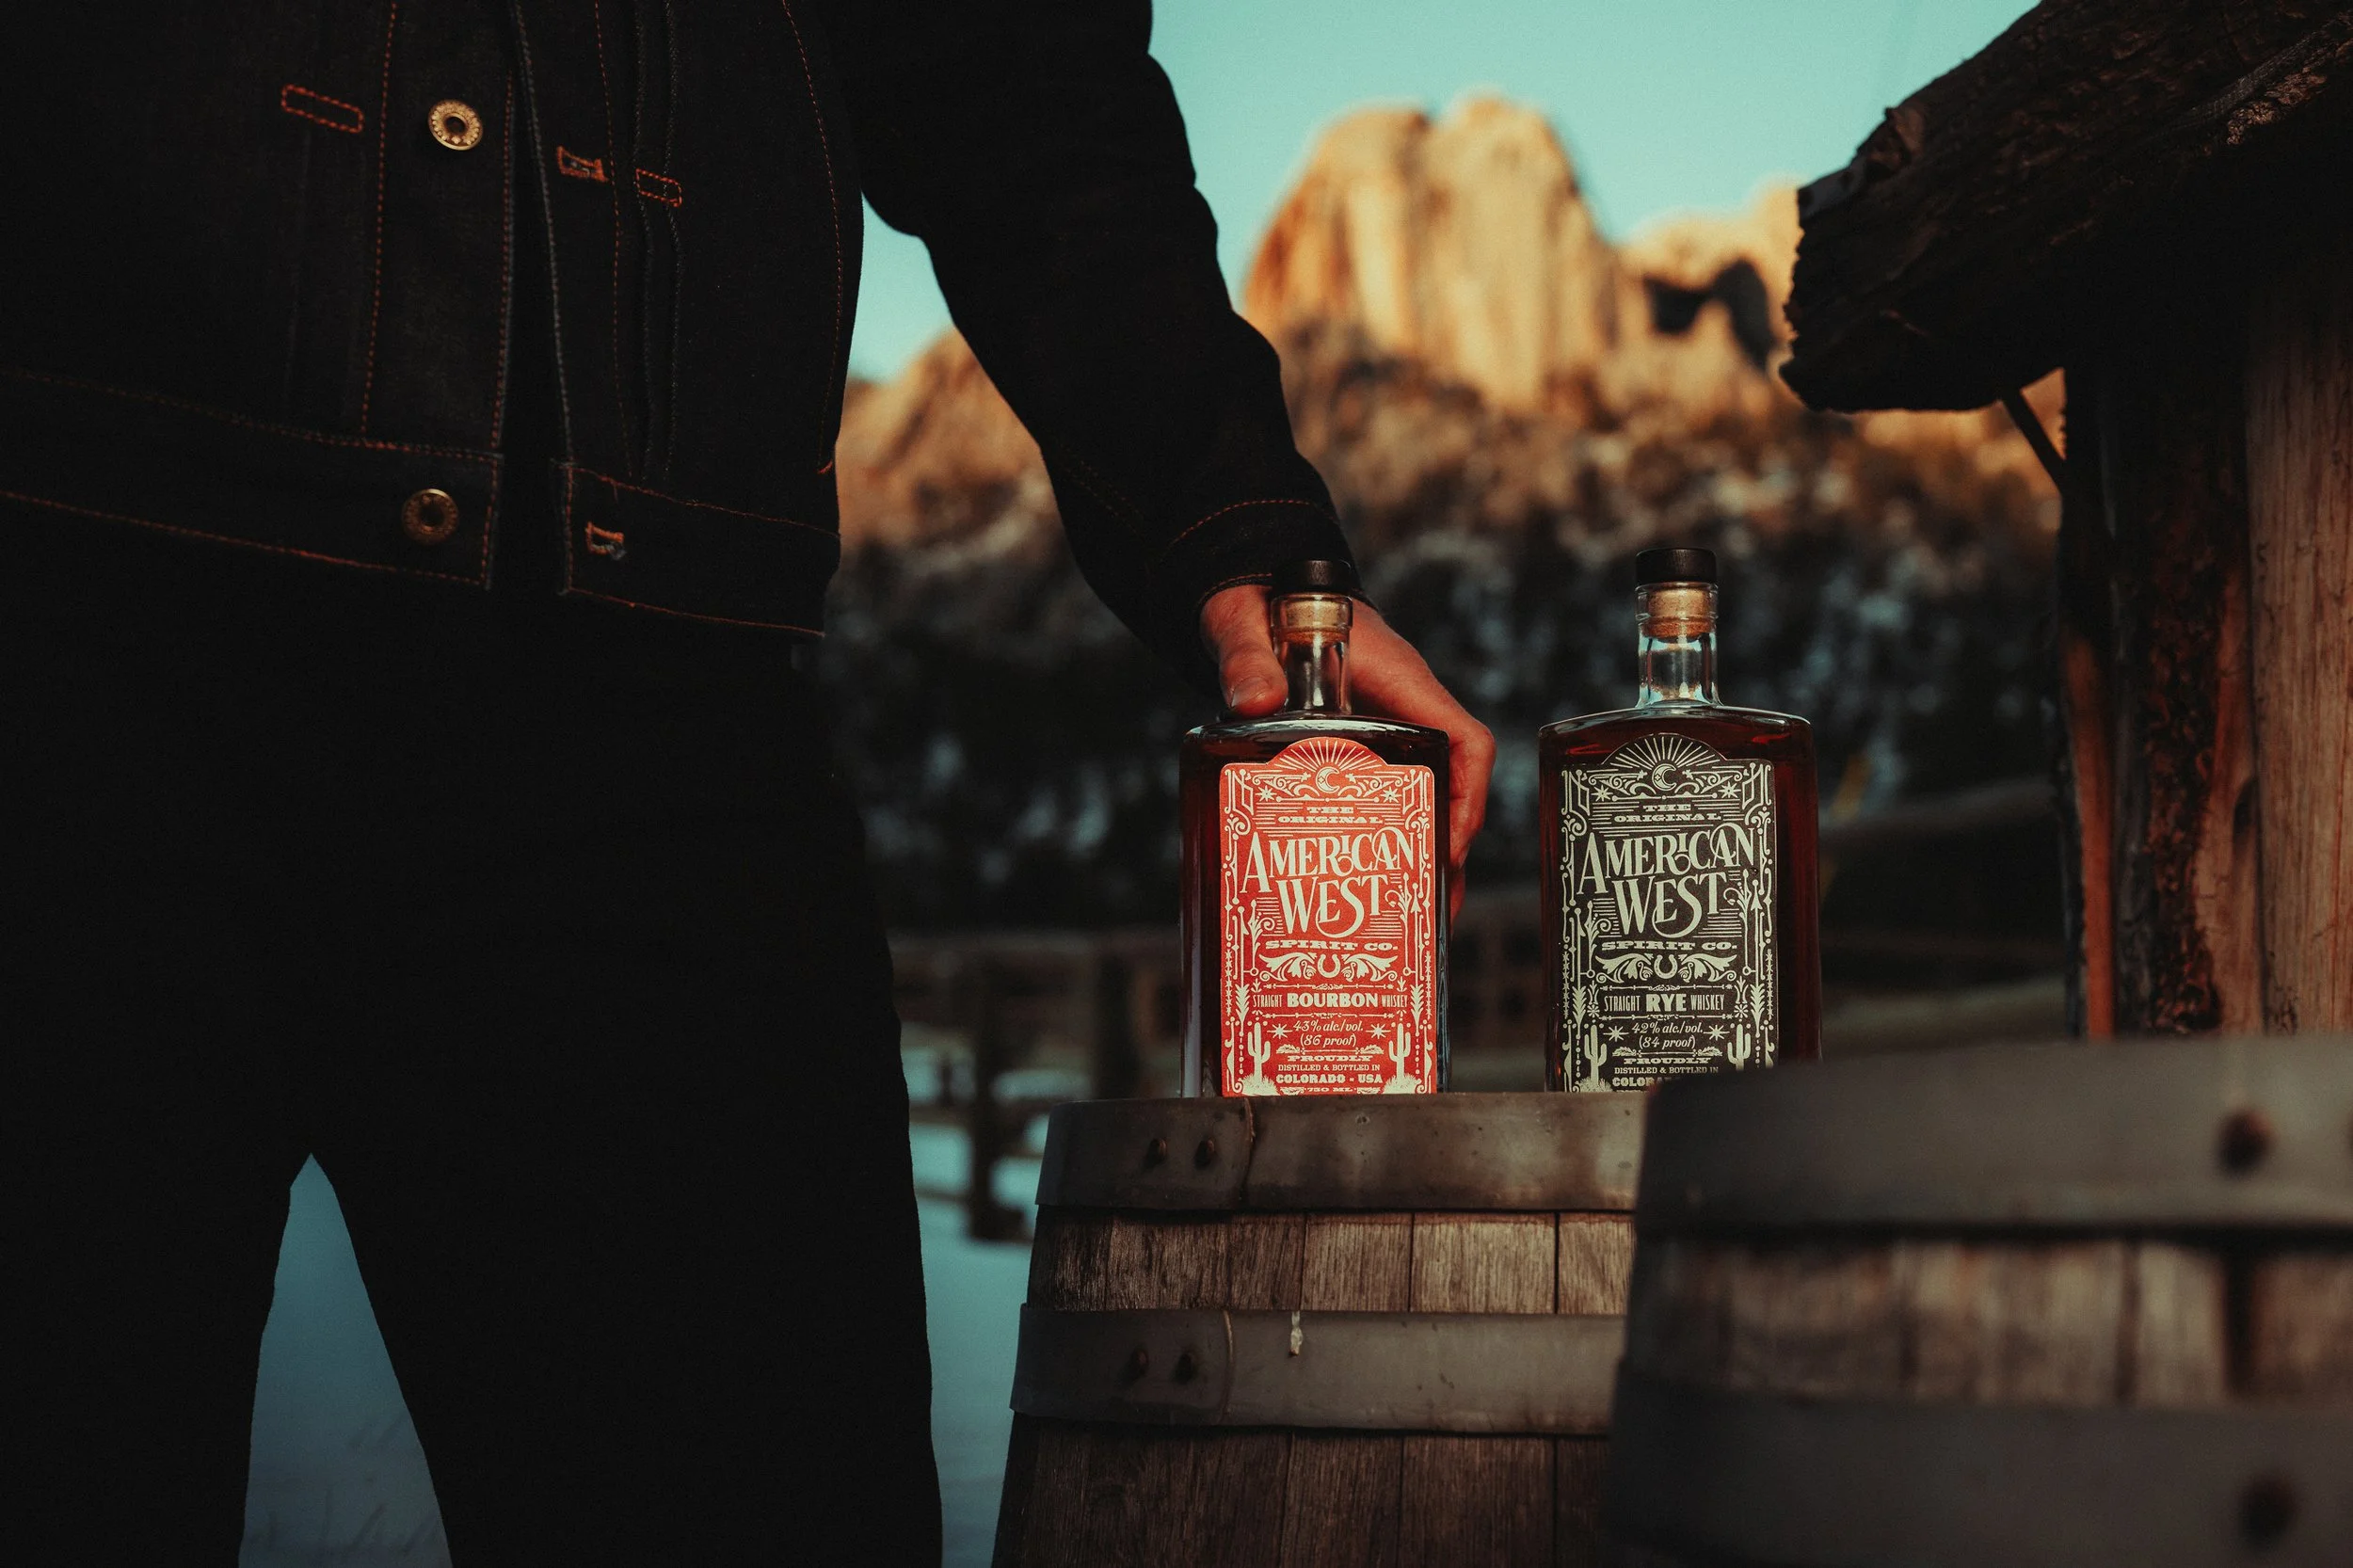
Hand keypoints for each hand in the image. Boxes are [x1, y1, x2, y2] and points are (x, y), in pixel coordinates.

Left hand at [1201, 583, 1494, 913]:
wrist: (1253, 594)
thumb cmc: (1264, 605)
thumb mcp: (1246, 627)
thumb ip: (1247, 659)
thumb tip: (1254, 700)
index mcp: (1400, 682)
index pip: (1465, 742)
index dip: (1468, 799)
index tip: (1447, 849)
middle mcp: (1405, 711)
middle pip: (1452, 789)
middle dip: (1448, 853)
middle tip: (1429, 915)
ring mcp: (1385, 733)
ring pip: (1424, 802)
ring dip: (1421, 857)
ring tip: (1410, 921)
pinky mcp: (1359, 749)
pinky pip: (1388, 798)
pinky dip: (1383, 839)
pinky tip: (1359, 883)